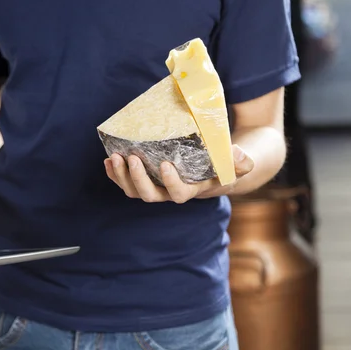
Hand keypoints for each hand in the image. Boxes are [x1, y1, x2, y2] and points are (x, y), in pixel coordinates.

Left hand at [104, 144, 253, 203]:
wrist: (215, 169)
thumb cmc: (224, 165)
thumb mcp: (237, 163)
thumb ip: (241, 162)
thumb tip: (238, 154)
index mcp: (192, 190)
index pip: (179, 194)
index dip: (170, 183)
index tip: (165, 165)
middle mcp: (171, 192)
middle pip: (150, 195)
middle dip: (138, 179)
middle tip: (132, 158)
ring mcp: (157, 187)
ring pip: (134, 190)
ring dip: (122, 176)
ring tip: (115, 158)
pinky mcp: (147, 179)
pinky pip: (127, 182)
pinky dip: (116, 174)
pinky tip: (109, 160)